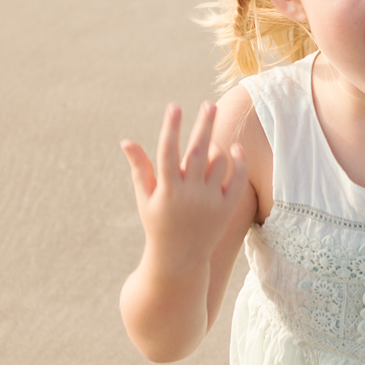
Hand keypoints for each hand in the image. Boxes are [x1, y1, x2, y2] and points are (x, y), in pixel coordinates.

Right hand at [121, 102, 249, 274]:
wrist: (180, 260)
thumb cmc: (157, 224)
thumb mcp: (145, 198)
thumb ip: (140, 168)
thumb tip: (126, 141)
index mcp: (167, 190)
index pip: (169, 152)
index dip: (171, 128)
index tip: (174, 107)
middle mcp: (190, 194)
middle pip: (199, 151)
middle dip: (204, 124)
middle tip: (210, 104)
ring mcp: (210, 202)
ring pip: (219, 162)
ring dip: (216, 147)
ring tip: (210, 143)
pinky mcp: (227, 209)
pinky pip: (238, 179)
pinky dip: (238, 162)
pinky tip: (235, 149)